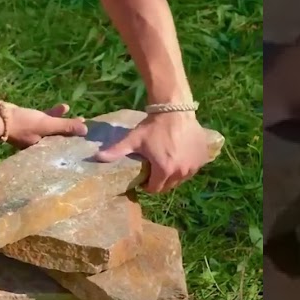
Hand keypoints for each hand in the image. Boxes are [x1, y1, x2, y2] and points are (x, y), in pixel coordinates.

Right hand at [2, 102, 87, 148]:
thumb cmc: (23, 124)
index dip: (76, 142)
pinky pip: (47, 119)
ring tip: (80, 116)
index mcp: (44, 149)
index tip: (88, 138)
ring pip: (55, 128)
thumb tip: (86, 130)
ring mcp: (36, 132)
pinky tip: (64, 107)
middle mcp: (41, 143)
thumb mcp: (47, 125)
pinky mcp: (31, 122)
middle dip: (73, 132)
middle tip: (88, 128)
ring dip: (66, 121)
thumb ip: (65, 126)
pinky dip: (55, 114)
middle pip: (61, 138)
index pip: (64, 147)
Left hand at [94, 111, 211, 193]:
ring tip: (167, 160)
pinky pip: (193, 167)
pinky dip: (187, 164)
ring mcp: (194, 165)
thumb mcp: (133, 139)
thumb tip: (96, 158)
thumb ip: (116, 151)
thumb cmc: (153, 126)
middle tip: (155, 169)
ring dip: (175, 174)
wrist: (175, 110)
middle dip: (161, 181)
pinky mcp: (202, 157)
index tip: (145, 176)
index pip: (155, 189)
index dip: (148, 185)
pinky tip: (180, 153)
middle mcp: (181, 172)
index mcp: (164, 170)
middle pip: (169, 186)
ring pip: (182, 178)